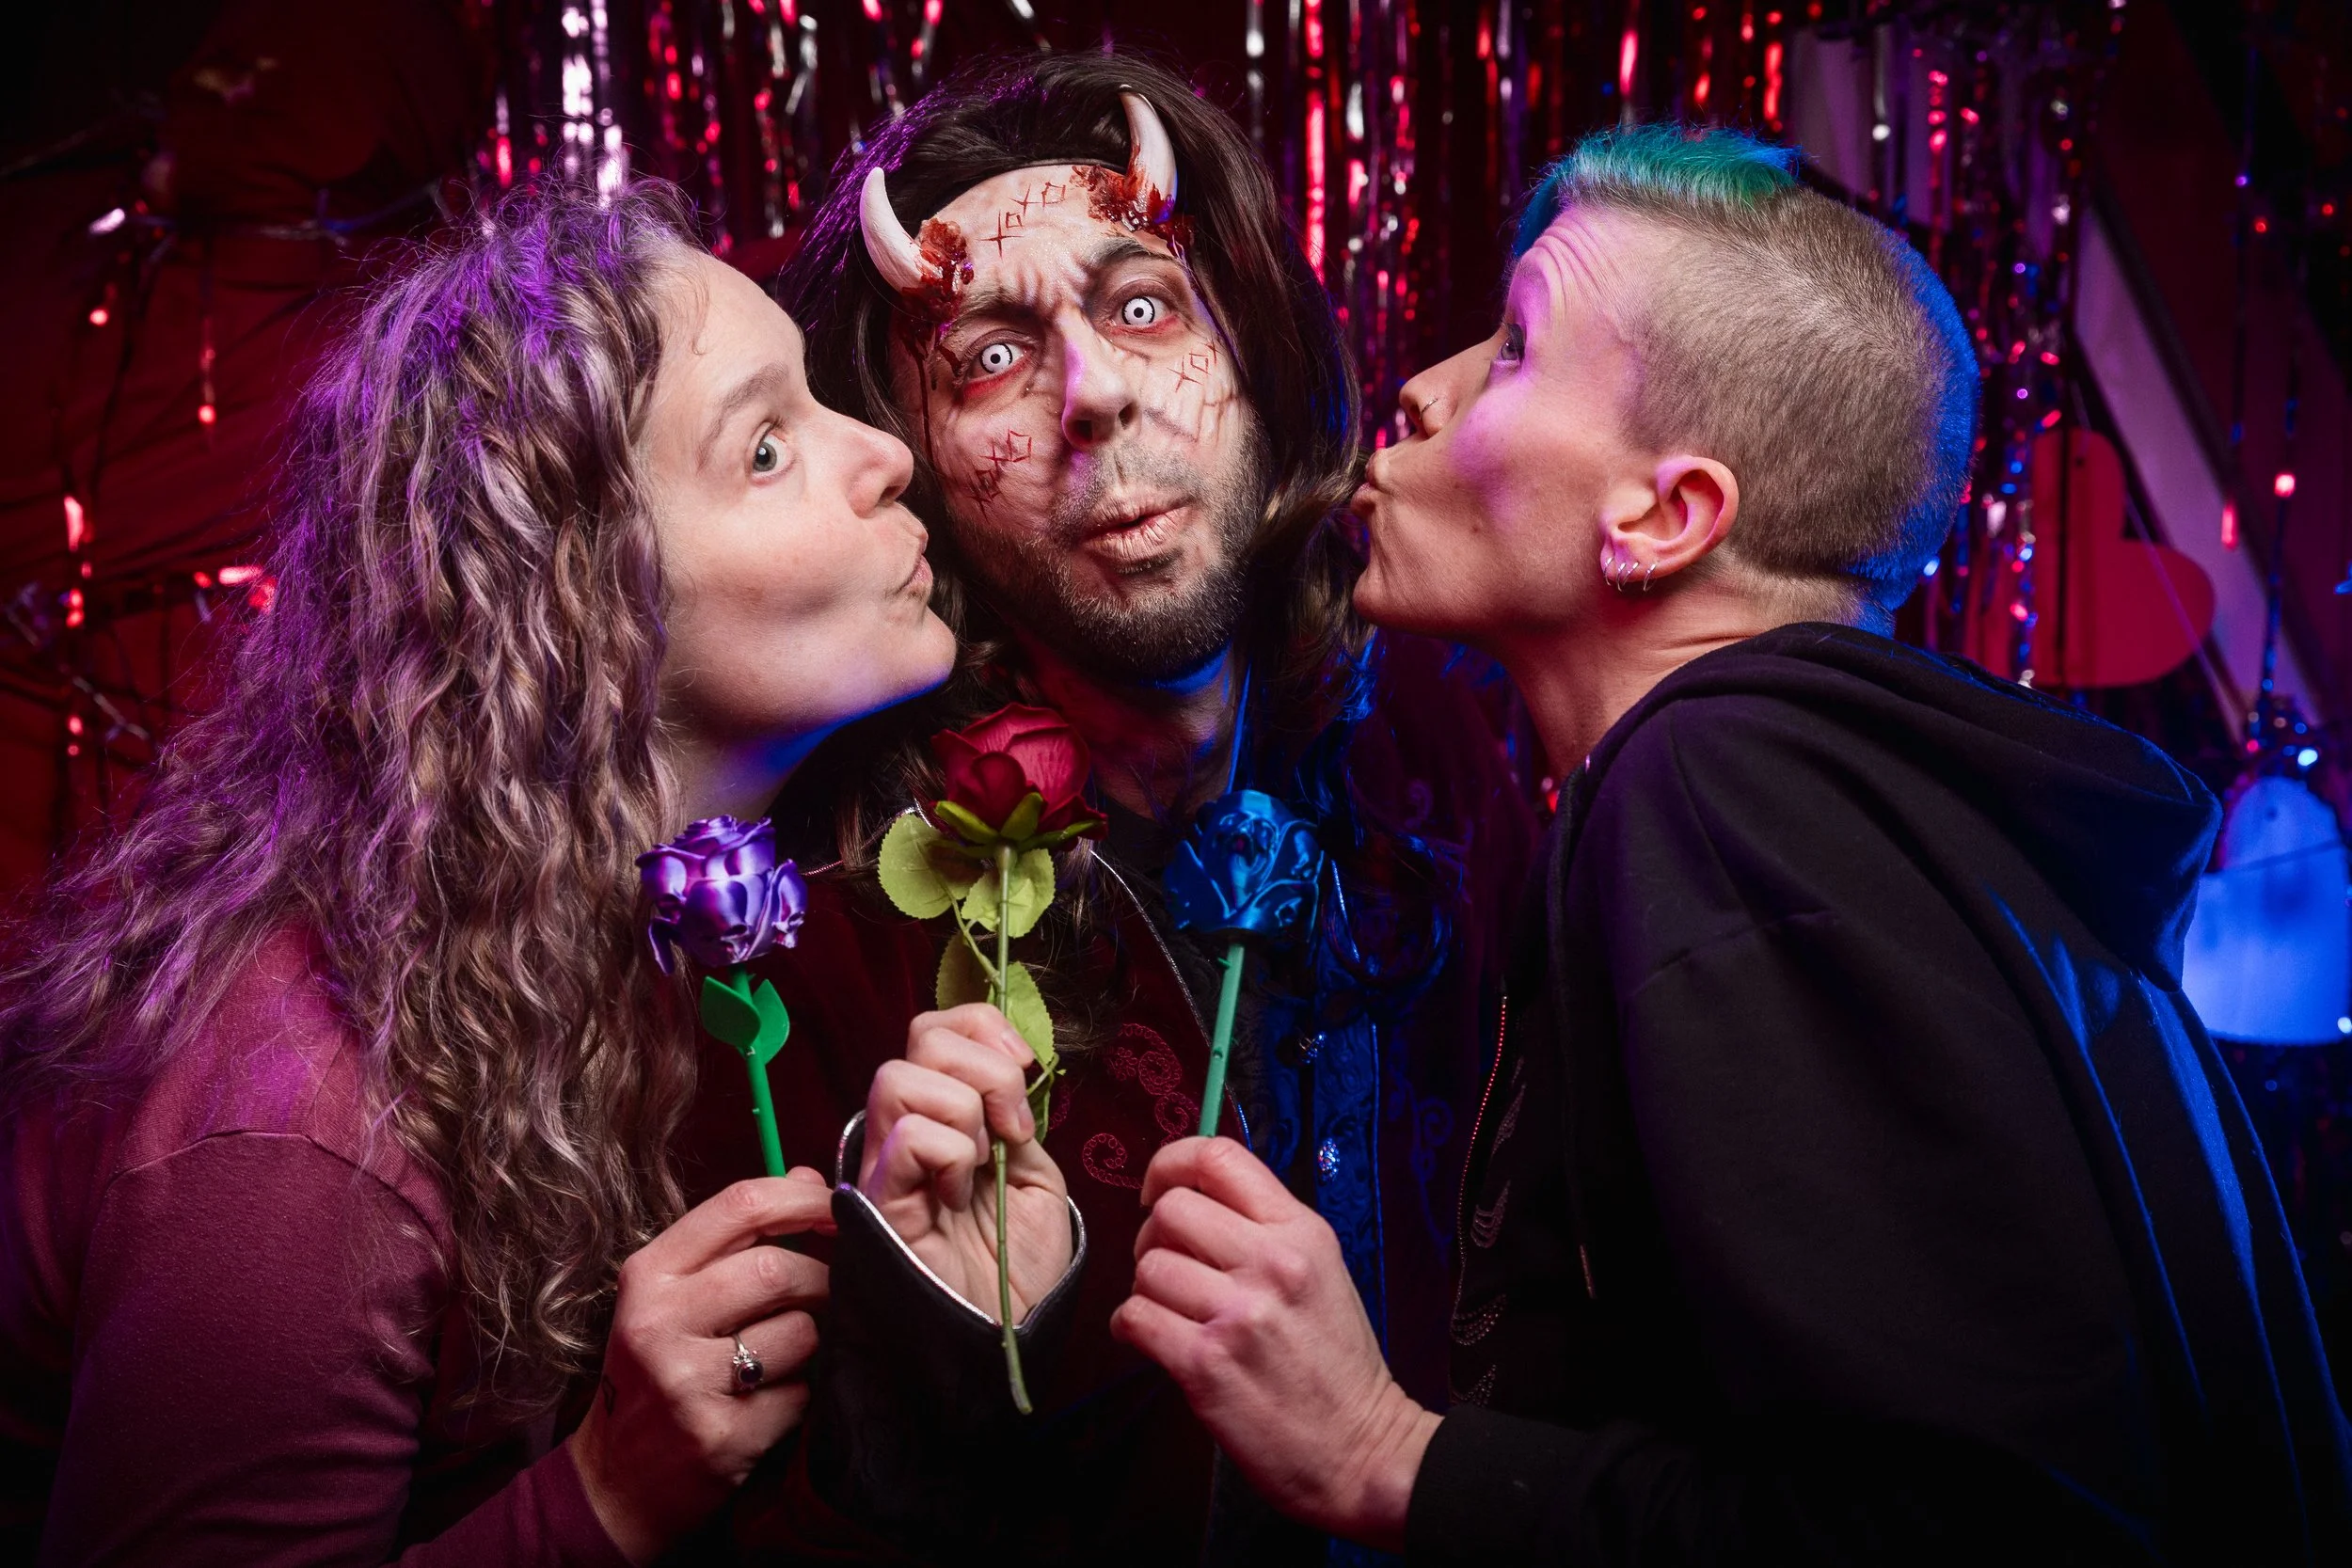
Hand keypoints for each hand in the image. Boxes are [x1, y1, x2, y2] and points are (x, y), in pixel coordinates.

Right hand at [567, 1168, 834, 1564]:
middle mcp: (658, 1323)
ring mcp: (686, 1383)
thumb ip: (737, 1238)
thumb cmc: (658, 1374)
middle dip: (822, 1280)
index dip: (804, 1199)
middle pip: (780, 1269)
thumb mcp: (675, 1297)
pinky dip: (801, 1397)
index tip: (840, 1207)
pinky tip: (771, 1408)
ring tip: (785, 1359)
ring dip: (813, 1344)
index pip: (741, 1206)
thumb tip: (807, 1178)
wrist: (615, 1485)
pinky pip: (800, 1394)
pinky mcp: (719, 1437)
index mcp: (648, 1275)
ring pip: (801, 1333)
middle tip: (827, 1297)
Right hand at [859, 1003, 1072, 1321]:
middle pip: (921, 1036)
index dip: (985, 1027)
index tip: (1027, 1069)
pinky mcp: (878, 1199)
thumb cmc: (1020, 1264)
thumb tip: (1007, 1062)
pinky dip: (951, 1157)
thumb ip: (1014, 1113)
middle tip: (1014, 1128)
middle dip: (987, 1067)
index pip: (940, 1027)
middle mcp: (907, 1127)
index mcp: (946, 1114)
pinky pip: (908, 1137)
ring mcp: (886, 1161)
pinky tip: (957, 1198)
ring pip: (900, 1077)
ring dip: (966, 1112)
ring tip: (982, 1165)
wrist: (1010, 1332)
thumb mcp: (1036, 1170)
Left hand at [1109, 1137, 1440, 1550]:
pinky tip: (1156, 1341)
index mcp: (1301, 1231)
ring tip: (1173, 1314)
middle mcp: (1271, 1262)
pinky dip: (1131, 1328)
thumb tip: (1192, 1199)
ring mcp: (1239, 1313)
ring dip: (1146, 1290)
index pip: (1219, 1156)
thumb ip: (1265, 1230)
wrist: (1364, 1450)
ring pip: (1147, 1266)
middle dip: (1153, 1237)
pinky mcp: (1207, 1365)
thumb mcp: (1322, 1271)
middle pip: (1170, 1209)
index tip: (1158, 1192)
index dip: (1171, 1164)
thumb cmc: (1338, 1366)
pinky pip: (1134, 1317)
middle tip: (1171, 1269)